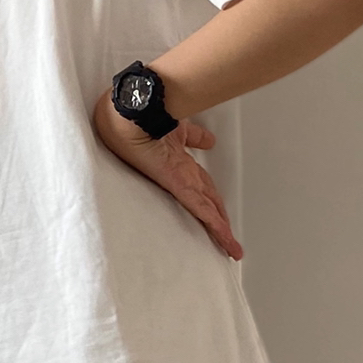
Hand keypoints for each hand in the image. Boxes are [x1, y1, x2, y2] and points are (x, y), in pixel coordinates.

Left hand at [92, 90, 242, 260]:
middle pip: (207, 205)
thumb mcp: (178, 129)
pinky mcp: (178, 185)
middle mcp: (182, 177)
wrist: (131, 114)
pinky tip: (226, 239)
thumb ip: (194, 137)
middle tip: (228, 242)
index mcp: (180, 166)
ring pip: (207, 212)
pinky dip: (215, 225)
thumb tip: (210, 140)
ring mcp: (180, 183)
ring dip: (221, 231)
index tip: (221, 216)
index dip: (214, 203)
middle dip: (220, 224)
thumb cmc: (142, 118)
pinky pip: (202, 208)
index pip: (202, 189)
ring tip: (231, 249)